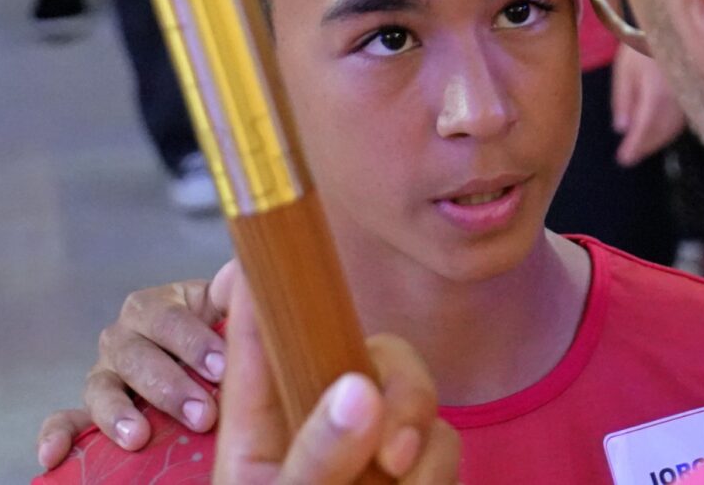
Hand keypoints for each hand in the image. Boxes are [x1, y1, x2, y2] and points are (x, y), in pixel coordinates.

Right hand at [35, 261, 235, 469]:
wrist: (211, 374)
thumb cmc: (224, 343)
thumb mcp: (230, 315)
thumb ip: (233, 299)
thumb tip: (239, 274)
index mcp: (163, 306)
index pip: (170, 317)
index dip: (193, 341)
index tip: (221, 367)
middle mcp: (128, 335)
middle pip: (137, 354)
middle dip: (169, 386)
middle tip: (203, 415)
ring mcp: (106, 373)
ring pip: (101, 386)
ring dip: (117, 412)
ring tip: (138, 437)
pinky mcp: (89, 411)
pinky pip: (64, 420)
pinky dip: (55, 436)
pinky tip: (51, 456)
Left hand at [215, 270, 455, 484]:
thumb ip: (314, 457)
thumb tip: (359, 393)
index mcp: (260, 421)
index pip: (259, 333)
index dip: (265, 279)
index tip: (270, 241)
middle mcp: (318, 418)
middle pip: (366, 347)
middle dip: (397, 383)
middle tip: (393, 450)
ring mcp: (369, 443)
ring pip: (416, 392)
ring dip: (419, 435)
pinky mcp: (412, 467)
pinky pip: (443, 441)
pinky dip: (435, 471)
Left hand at [611, 46, 684, 166]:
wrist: (674, 25)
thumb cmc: (643, 44)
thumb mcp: (625, 69)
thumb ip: (622, 99)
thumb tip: (621, 129)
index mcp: (656, 95)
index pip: (645, 130)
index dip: (635, 147)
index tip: (623, 160)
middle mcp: (676, 101)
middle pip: (660, 133)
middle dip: (645, 147)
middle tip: (629, 157)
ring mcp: (687, 97)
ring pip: (673, 128)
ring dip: (657, 141)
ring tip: (640, 146)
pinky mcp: (694, 92)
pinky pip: (681, 119)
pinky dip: (668, 130)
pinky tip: (658, 131)